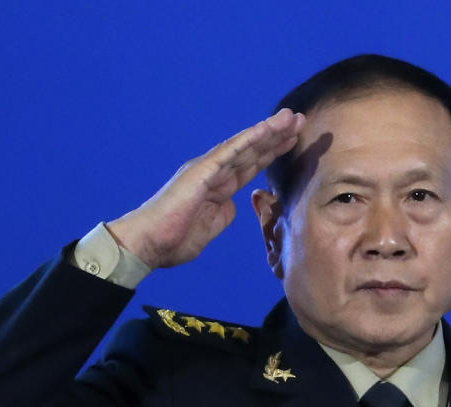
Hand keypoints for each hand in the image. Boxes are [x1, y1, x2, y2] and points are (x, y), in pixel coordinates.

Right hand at [107, 108, 304, 268]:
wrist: (150, 244)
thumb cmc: (175, 239)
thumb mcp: (211, 227)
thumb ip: (224, 214)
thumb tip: (233, 206)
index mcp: (219, 187)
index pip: (251, 165)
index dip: (272, 152)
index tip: (293, 140)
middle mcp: (214, 172)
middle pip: (252, 150)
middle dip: (276, 136)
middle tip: (300, 120)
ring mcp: (207, 169)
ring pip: (244, 146)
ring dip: (268, 131)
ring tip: (291, 118)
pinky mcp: (201, 172)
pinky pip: (229, 153)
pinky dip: (248, 140)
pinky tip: (266, 129)